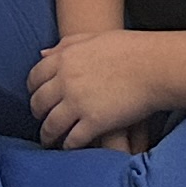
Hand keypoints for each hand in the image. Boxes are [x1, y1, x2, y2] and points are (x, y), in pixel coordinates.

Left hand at [27, 30, 171, 151]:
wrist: (152, 65)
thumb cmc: (127, 48)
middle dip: (37, 114)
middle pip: (39, 103)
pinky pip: (72, 140)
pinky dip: (68, 146)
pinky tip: (70, 148)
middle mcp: (65, 81)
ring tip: (49, 141)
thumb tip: (42, 54)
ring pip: (51, 125)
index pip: (35, 77)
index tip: (37, 97)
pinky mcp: (94, 122)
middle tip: (41, 120)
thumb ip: (65, 45)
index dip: (33, 90)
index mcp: (64, 59)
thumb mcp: (92, 38)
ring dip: (47, 135)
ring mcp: (78, 103)